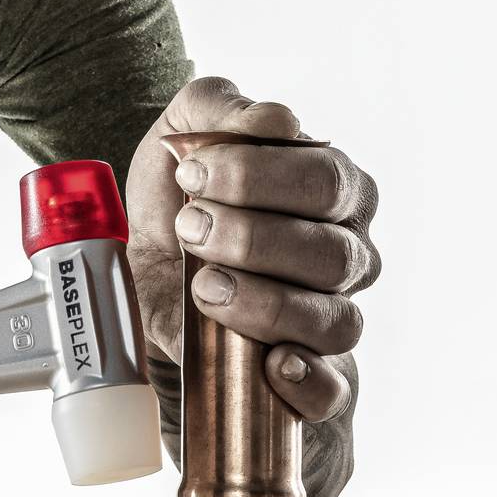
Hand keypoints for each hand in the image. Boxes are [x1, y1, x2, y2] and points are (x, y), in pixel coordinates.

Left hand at [122, 75, 378, 423]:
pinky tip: (272, 363)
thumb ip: (220, 108)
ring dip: (263, 303)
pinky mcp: (317, 377)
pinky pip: (335, 389)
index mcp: (334, 189)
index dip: (257, 177)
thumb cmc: (181, 200)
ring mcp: (335, 317)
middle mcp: (348, 254)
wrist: (148, 274)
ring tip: (203, 287)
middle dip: (250, 238)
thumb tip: (276, 119)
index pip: (325, 180)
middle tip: (189, 230)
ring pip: (332, 320)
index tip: (190, 176)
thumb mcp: (183, 136)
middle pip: (330, 252)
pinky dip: (308, 380)